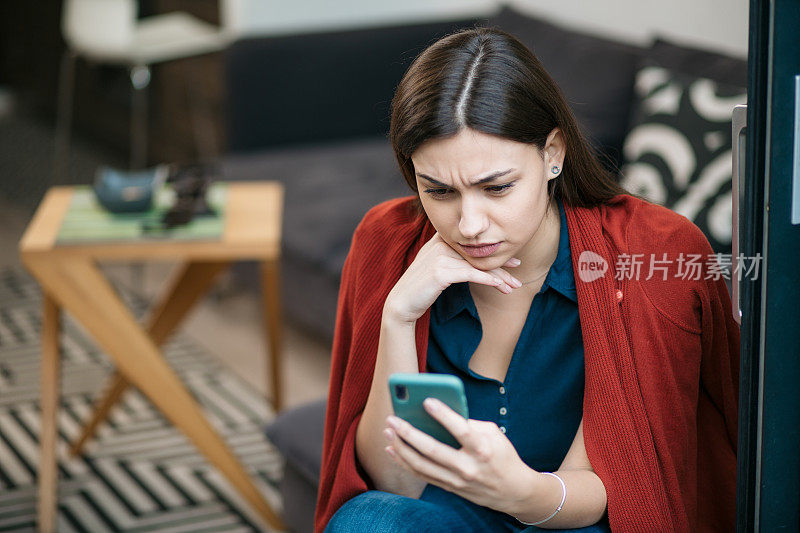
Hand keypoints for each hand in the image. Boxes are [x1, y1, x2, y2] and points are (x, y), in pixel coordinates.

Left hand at [382, 398, 536, 514]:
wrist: (513, 491)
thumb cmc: (502, 455)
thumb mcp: (494, 434)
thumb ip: (469, 424)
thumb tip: (440, 415)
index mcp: (482, 449)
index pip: (461, 430)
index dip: (444, 415)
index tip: (427, 401)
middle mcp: (468, 467)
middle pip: (432, 450)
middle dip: (409, 433)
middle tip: (392, 419)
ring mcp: (457, 481)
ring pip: (421, 465)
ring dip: (401, 448)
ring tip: (388, 431)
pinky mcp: (450, 488)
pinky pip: (421, 475)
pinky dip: (404, 462)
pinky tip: (393, 449)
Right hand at [384, 233, 521, 323]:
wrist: (401, 303)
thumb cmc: (421, 288)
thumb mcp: (436, 267)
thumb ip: (451, 258)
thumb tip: (474, 261)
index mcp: (440, 240)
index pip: (473, 245)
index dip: (494, 253)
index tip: (512, 262)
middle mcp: (440, 244)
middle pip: (478, 254)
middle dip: (501, 266)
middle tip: (518, 274)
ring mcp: (439, 256)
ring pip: (477, 265)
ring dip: (499, 277)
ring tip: (513, 287)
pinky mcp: (440, 271)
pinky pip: (470, 274)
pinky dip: (487, 279)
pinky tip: (500, 285)